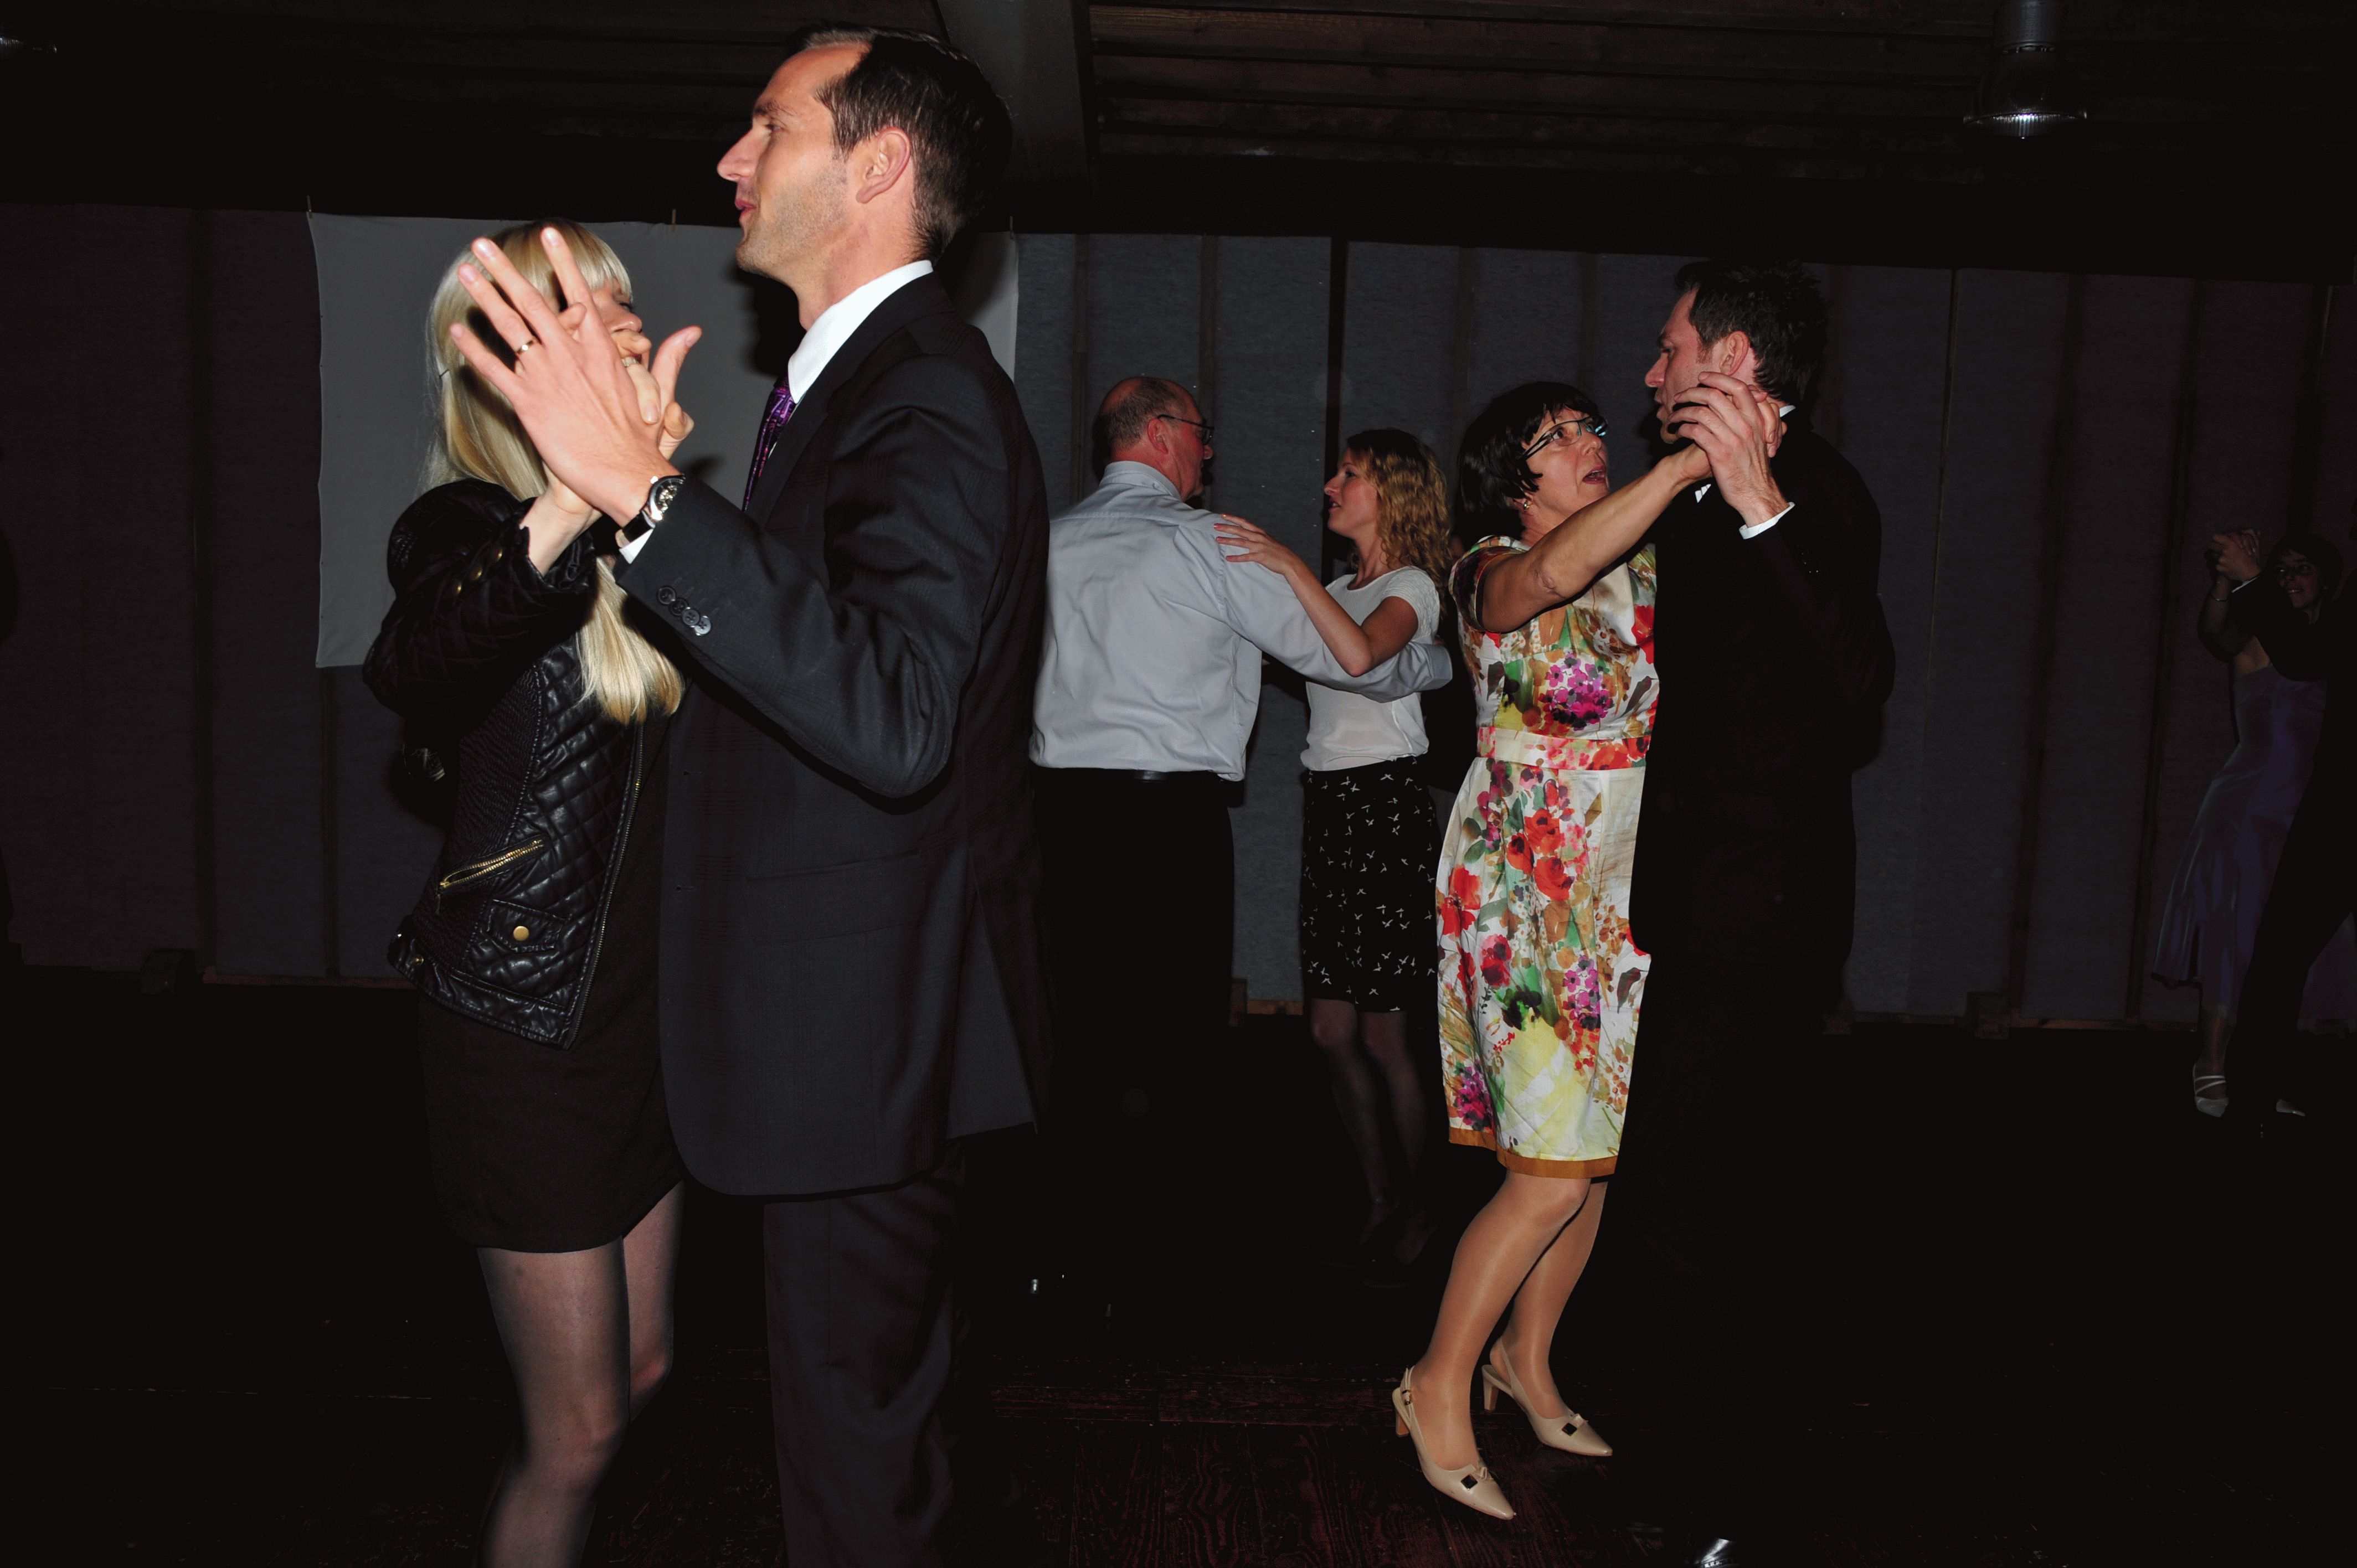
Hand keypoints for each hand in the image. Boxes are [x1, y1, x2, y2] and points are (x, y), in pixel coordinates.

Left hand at [448, 226, 701, 521]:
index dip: (563, 262)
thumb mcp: (659, 393)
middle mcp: (571, 356)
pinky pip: (495, 370)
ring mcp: (548, 378)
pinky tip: (457, 332)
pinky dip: (474, 350)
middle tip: (483, 246)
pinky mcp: (529, 404)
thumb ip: (669, 358)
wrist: (624, 475)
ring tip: (466, 272)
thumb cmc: (640, 440)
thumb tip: (691, 332)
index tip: (549, 235)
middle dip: (506, 271)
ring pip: (510, 328)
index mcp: (601, 350)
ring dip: (485, 297)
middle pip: (534, 302)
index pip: (579, 295)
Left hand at [1214, 516, 1310, 581]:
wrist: (1289, 561)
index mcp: (1260, 532)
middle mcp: (1258, 537)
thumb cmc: (1278, 552)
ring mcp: (1259, 547)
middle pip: (1239, 530)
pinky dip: (1236, 558)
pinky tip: (1228, 559)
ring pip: (1240, 542)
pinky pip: (1246, 557)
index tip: (1222, 515)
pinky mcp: (1260, 557)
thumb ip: (1258, 537)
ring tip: (1217, 540)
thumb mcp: (1268, 540)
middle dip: (1226, 527)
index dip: (1233, 518)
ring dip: (1228, 540)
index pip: (1244, 523)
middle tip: (1215, 526)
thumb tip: (1248, 535)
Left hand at [1670, 372, 1787, 527]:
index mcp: (1756, 419)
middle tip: (1679, 397)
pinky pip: (1695, 432)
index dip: (1719, 379)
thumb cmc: (1754, 467)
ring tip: (1673, 416)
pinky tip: (1678, 433)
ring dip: (1682, 412)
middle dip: (1692, 392)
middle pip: (1715, 396)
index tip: (1703, 378)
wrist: (1756, 493)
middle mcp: (1745, 425)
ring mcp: (1732, 438)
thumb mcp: (1758, 439)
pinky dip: (1682, 429)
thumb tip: (1732, 403)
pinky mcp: (1719, 453)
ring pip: (1701, 413)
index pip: (1739, 388)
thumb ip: (1748, 420)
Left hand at [2211, 529, 2262, 583]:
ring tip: (2224, 558)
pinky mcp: (2219, 568)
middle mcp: (2224, 550)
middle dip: (2214, 546)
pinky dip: (2221, 565)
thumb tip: (2254, 530)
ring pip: (2213, 555)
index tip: (2218, 541)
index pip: (2215, 537)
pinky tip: (2227, 566)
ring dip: (2217, 556)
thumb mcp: (2254, 545)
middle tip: (2217, 548)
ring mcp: (2221, 560)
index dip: (2217, 539)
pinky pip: (2216, 564)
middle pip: (2211, 545)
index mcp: (2231, 543)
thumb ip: (2251, 536)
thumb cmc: (2253, 558)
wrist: (2251, 573)